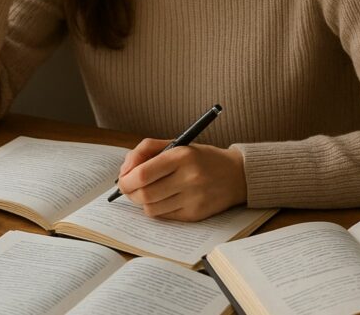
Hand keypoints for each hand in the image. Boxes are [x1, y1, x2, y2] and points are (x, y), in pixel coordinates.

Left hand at [116, 139, 247, 221]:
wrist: (237, 174)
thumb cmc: (201, 157)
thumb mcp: (178, 143)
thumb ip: (147, 150)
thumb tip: (125, 171)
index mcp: (182, 156)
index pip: (142, 174)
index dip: (126, 180)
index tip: (123, 179)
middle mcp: (189, 178)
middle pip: (144, 194)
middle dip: (130, 193)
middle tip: (129, 188)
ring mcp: (193, 199)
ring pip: (151, 208)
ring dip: (142, 202)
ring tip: (147, 192)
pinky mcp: (195, 215)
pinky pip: (164, 216)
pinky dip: (157, 208)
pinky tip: (163, 199)